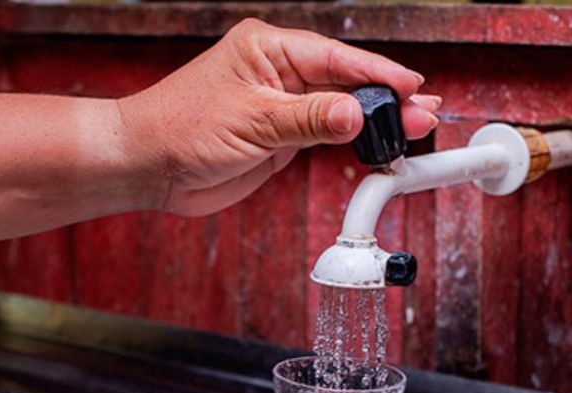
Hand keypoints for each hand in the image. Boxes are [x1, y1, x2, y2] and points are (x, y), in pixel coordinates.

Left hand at [119, 19, 441, 216]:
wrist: (147, 165)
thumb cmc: (180, 128)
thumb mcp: (253, 122)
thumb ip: (309, 119)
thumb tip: (356, 114)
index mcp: (268, 49)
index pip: (336, 57)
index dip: (378, 73)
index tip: (412, 87)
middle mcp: (278, 72)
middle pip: (346, 81)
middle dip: (385, 98)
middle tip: (424, 114)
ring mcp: (281, 105)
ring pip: (340, 109)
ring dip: (374, 121)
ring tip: (411, 131)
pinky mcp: (280, 137)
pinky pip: (326, 134)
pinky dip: (352, 141)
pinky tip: (377, 145)